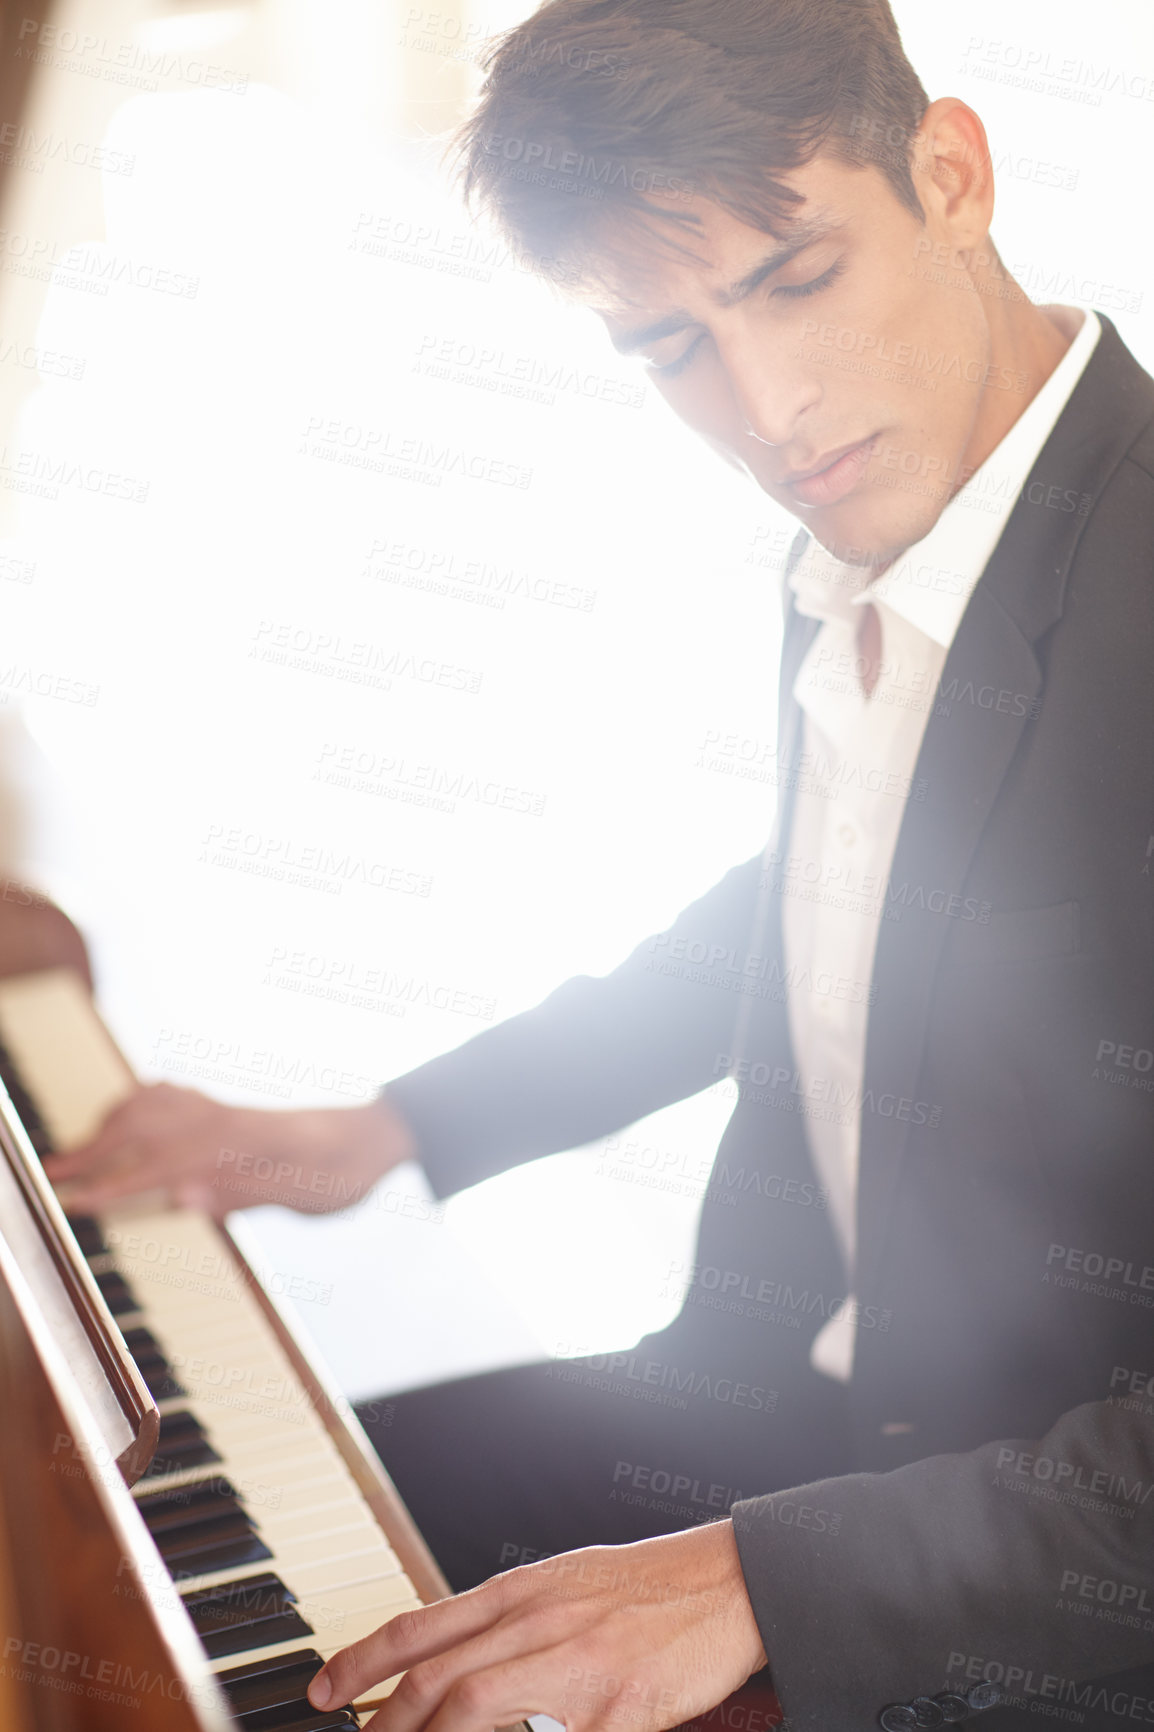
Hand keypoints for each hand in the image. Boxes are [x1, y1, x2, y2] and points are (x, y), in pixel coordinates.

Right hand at [42, 1083, 416, 1219]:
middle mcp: (224, 1118)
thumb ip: (243, 1194)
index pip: (159, 1164)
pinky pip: (172, 1096)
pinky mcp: (231, 1110)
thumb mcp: (304, 1195)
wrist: (377, 1135)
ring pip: (150, 1105)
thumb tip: (179, 1197)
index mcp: (237, 1142)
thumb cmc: (345, 1170)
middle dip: (91, 1152)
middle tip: (52, 1178)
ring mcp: (225, 1109)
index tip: (76, 1203)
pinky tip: (129, 1110)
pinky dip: (137, 1102)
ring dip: (107, 1125)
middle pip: (141, 1128)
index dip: (114, 1185)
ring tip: (74, 1150)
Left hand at [308, 1521, 768, 1731]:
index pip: (421, 1626)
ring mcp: (576, 1667)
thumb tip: (455, 1651)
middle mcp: (539, 1621)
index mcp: (523, 1589)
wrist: (729, 1580)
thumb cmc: (650, 1585)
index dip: (362, 1661)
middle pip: (437, 1678)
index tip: (325, 1691)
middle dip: (384, 1722)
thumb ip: (511, 1616)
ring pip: (474, 1709)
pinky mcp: (617, 1709)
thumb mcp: (567, 1581)